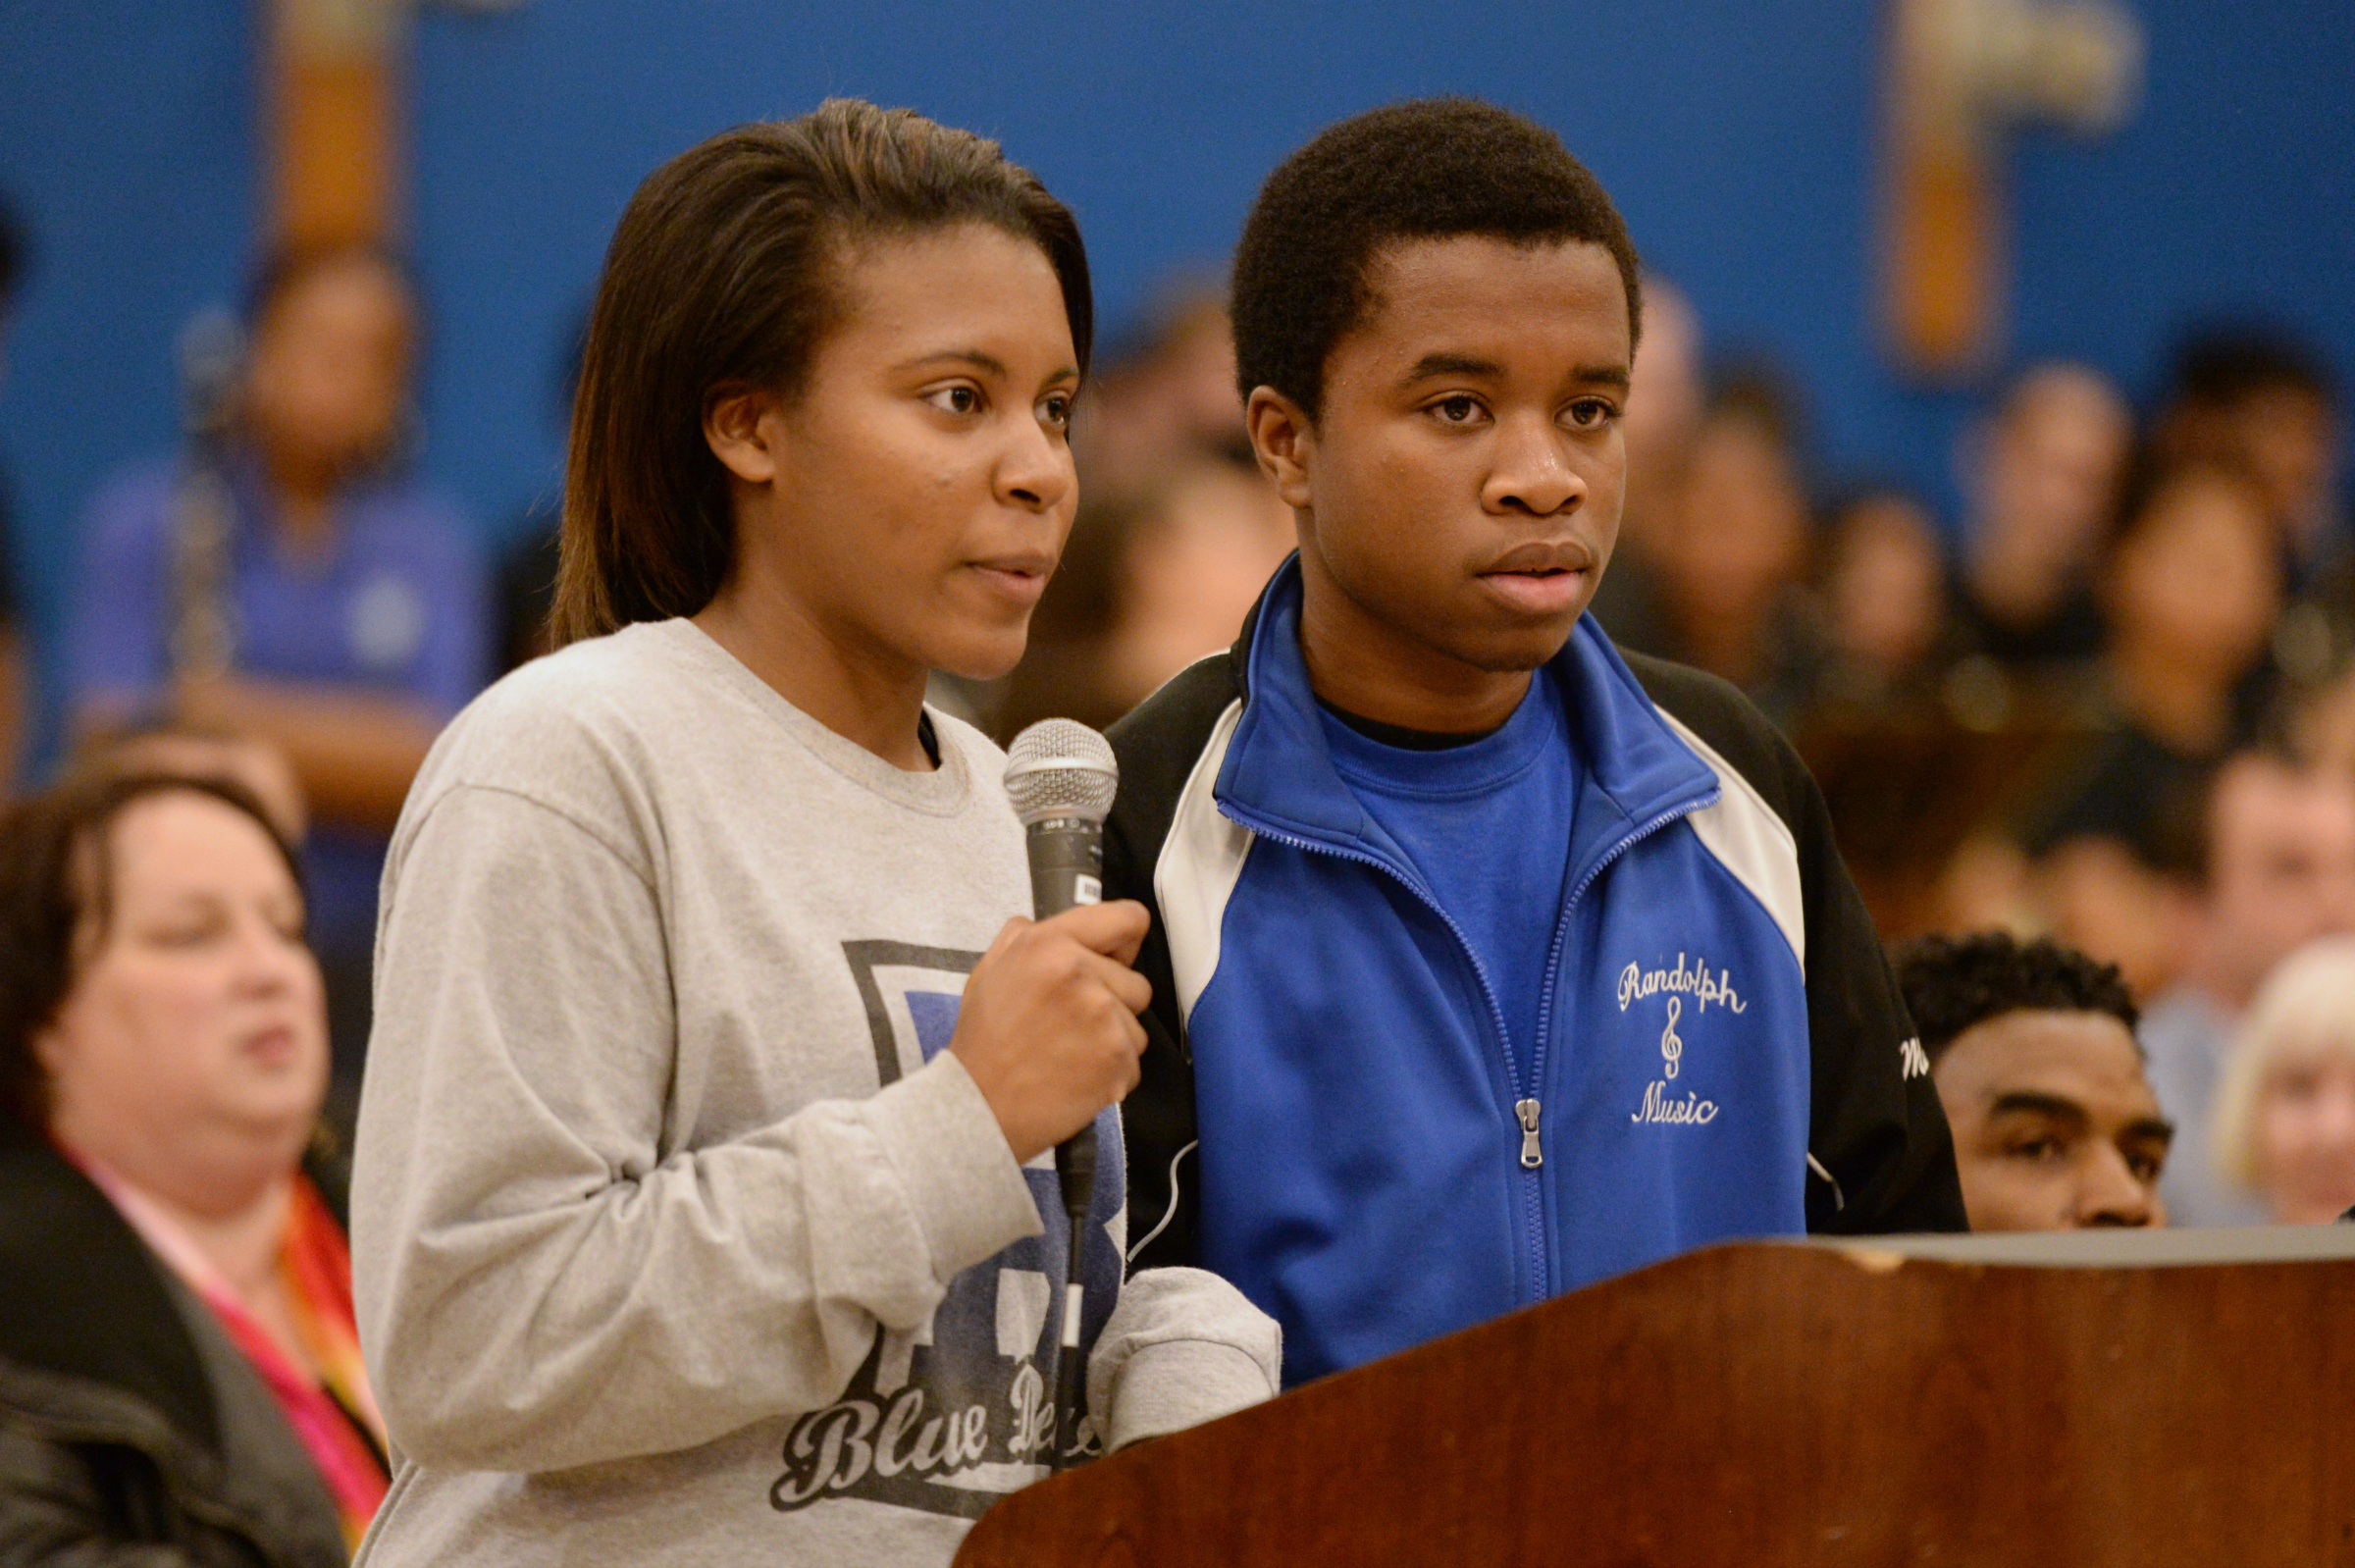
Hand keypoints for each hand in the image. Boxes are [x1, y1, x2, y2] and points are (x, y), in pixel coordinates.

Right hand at [951, 901, 1151, 1163]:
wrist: (979, 1107)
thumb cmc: (984, 1039)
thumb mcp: (991, 968)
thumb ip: (1028, 936)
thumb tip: (1070, 931)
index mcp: (1049, 944)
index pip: (1129, 919)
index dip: (1123, 944)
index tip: (1112, 961)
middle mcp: (1081, 973)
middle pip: (1136, 982)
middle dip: (1112, 1001)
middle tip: (1070, 1024)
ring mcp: (1104, 1017)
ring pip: (1136, 1024)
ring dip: (1113, 1039)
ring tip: (1071, 1053)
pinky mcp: (1118, 1058)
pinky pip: (1134, 1060)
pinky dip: (1112, 1072)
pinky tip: (1078, 1077)